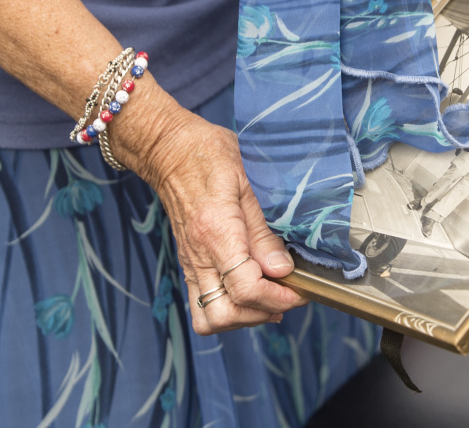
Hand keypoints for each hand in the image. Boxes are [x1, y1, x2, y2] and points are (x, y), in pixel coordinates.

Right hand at [124, 94, 306, 335]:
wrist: (168, 149)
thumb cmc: (208, 154)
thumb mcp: (247, 180)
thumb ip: (262, 230)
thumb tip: (282, 269)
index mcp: (215, 232)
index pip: (246, 288)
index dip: (278, 297)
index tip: (300, 289)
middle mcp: (198, 255)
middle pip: (225, 314)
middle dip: (261, 313)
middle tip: (287, 295)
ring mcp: (190, 263)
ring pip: (209, 319)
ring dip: (243, 317)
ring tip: (269, 299)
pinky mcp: (189, 264)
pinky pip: (202, 305)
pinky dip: (229, 310)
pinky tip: (251, 293)